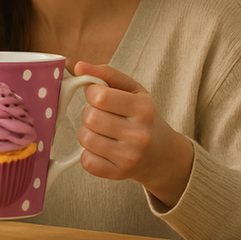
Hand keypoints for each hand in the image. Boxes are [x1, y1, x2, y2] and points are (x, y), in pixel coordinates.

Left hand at [73, 62, 193, 207]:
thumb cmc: (142, 116)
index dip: (92, 93)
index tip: (99, 96)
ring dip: (87, 133)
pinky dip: (88, 154)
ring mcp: (130, 157)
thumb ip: (106, 74)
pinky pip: (87, 161)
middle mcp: (139, 134)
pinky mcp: (119, 173)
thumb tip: (79, 66)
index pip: (99, 96)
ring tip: (102, 132)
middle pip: (90, 118)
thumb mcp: (133, 90)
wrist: (161, 153)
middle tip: (101, 116)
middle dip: (89, 113)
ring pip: (85, 139)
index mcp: (143, 108)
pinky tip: (102, 149)